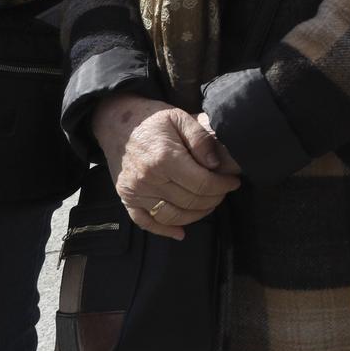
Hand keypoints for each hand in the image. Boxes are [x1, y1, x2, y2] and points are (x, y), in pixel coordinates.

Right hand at [92, 94, 241, 239]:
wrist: (116, 122)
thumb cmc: (152, 118)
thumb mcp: (180, 117)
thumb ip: (201, 139)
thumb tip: (216, 164)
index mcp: (164, 158)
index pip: (201, 184)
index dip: (222, 186)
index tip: (233, 182)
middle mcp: (148, 179)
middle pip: (190, 202)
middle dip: (213, 199)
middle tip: (223, 191)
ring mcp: (135, 192)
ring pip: (172, 216)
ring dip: (196, 215)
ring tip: (209, 204)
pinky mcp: (126, 198)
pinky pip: (146, 222)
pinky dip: (164, 230)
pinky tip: (180, 232)